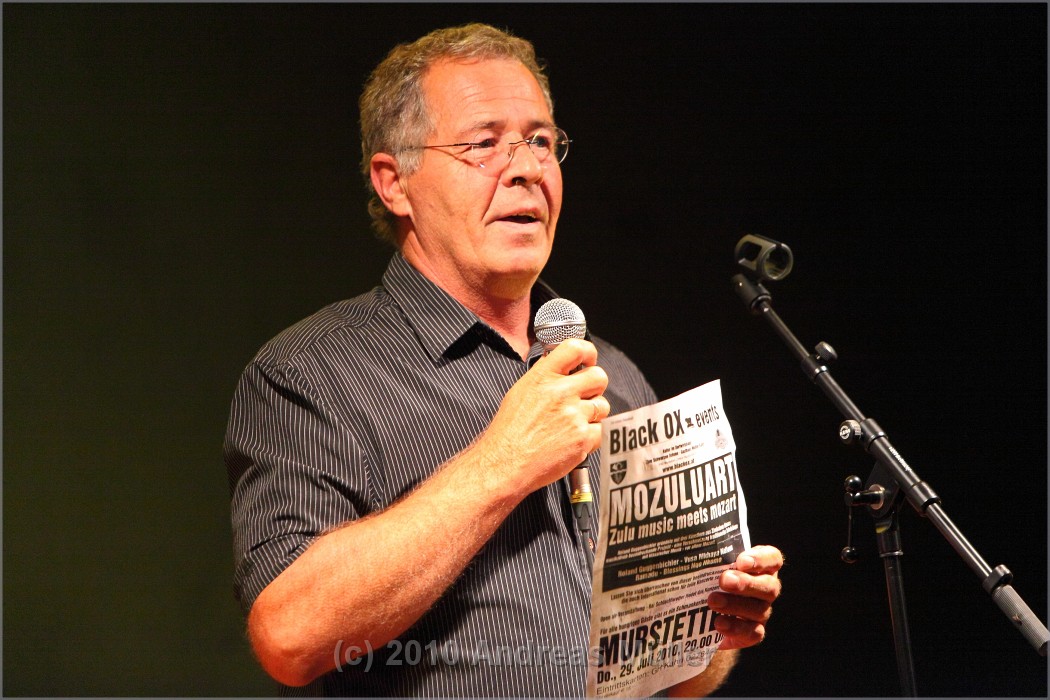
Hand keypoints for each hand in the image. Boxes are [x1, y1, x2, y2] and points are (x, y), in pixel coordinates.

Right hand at [477, 338, 609, 493]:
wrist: (505, 463)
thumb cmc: (508, 432)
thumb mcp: (520, 392)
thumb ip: (544, 377)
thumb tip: (561, 367)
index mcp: (543, 377)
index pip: (576, 348)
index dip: (588, 352)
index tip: (589, 359)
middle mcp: (561, 393)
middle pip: (599, 376)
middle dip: (595, 385)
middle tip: (585, 395)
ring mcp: (574, 416)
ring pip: (602, 405)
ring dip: (593, 413)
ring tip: (573, 422)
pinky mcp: (583, 438)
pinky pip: (600, 431)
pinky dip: (590, 436)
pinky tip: (571, 439)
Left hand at [707, 545, 782, 649]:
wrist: (701, 615)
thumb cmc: (706, 578)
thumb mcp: (706, 562)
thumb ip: (704, 550)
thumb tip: (679, 533)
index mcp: (759, 566)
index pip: (772, 558)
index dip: (761, 559)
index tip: (741, 561)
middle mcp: (765, 588)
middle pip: (769, 586)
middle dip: (746, 583)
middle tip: (724, 580)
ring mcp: (761, 612)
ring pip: (759, 609)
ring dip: (736, 605)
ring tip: (712, 601)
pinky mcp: (752, 633)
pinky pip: (753, 632)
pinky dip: (736, 628)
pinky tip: (719, 623)